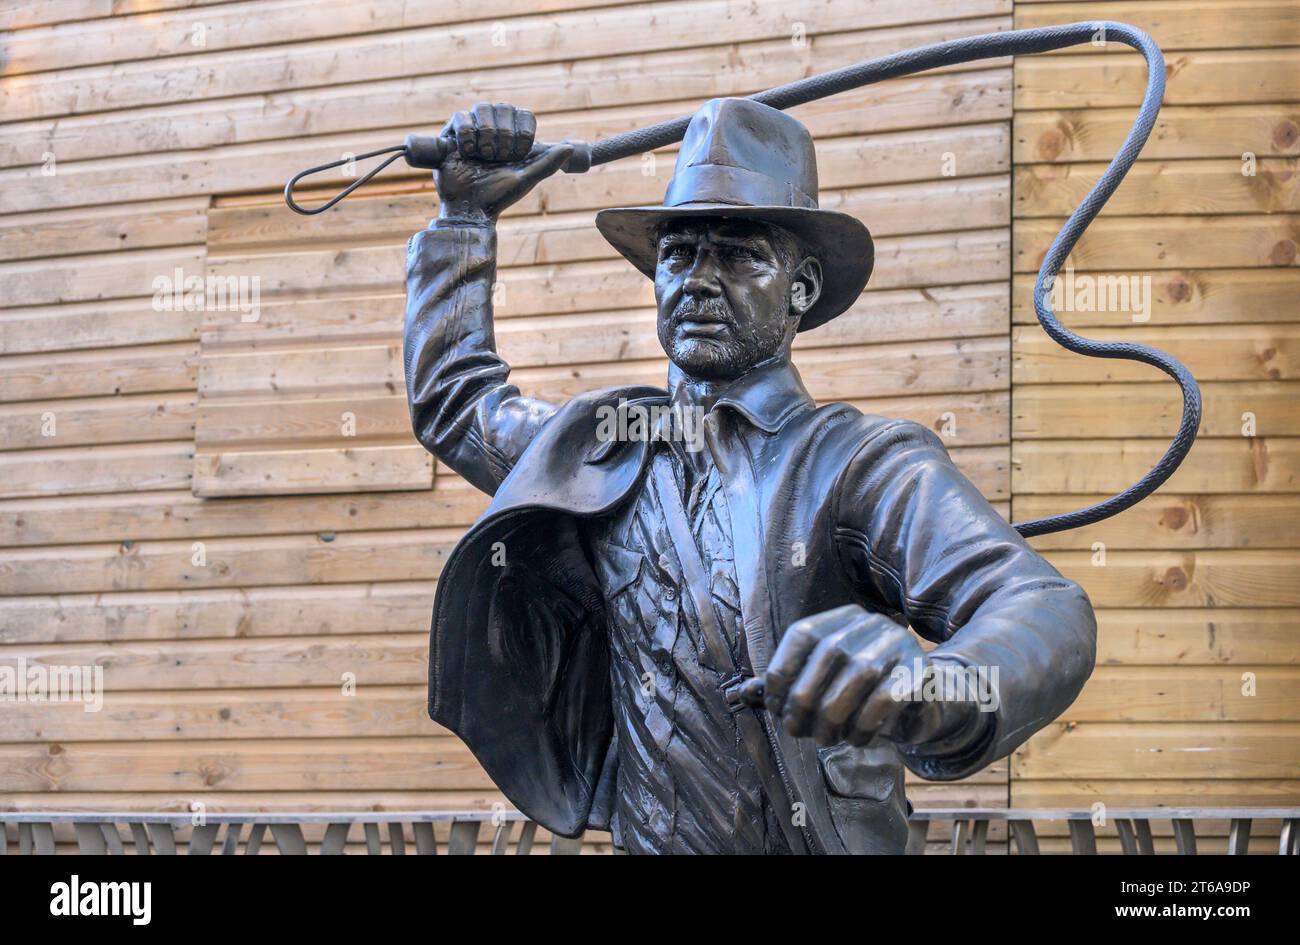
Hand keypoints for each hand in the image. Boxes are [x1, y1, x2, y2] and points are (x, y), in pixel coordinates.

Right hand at [435, 103, 572, 225]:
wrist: (470, 207)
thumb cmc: (499, 195)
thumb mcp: (526, 179)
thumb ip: (547, 163)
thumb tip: (570, 147)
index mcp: (513, 137)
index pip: (522, 114)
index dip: (521, 132)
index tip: (517, 154)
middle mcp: (493, 129)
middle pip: (503, 107)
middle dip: (503, 135)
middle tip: (497, 158)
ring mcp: (472, 129)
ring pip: (482, 108)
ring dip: (486, 135)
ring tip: (482, 157)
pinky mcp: (451, 133)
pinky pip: (461, 116)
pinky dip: (467, 134)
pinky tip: (467, 152)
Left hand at [745, 604, 954, 747]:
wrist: (924, 700)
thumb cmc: (863, 692)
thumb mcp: (825, 681)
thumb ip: (788, 684)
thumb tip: (743, 694)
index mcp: (840, 618)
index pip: (801, 635)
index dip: (781, 674)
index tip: (776, 709)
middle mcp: (869, 623)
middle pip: (826, 656)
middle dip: (803, 703)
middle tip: (798, 732)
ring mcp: (897, 643)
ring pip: (855, 678)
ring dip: (832, 719)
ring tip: (825, 738)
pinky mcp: (918, 672)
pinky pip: (884, 700)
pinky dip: (863, 726)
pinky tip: (856, 739)